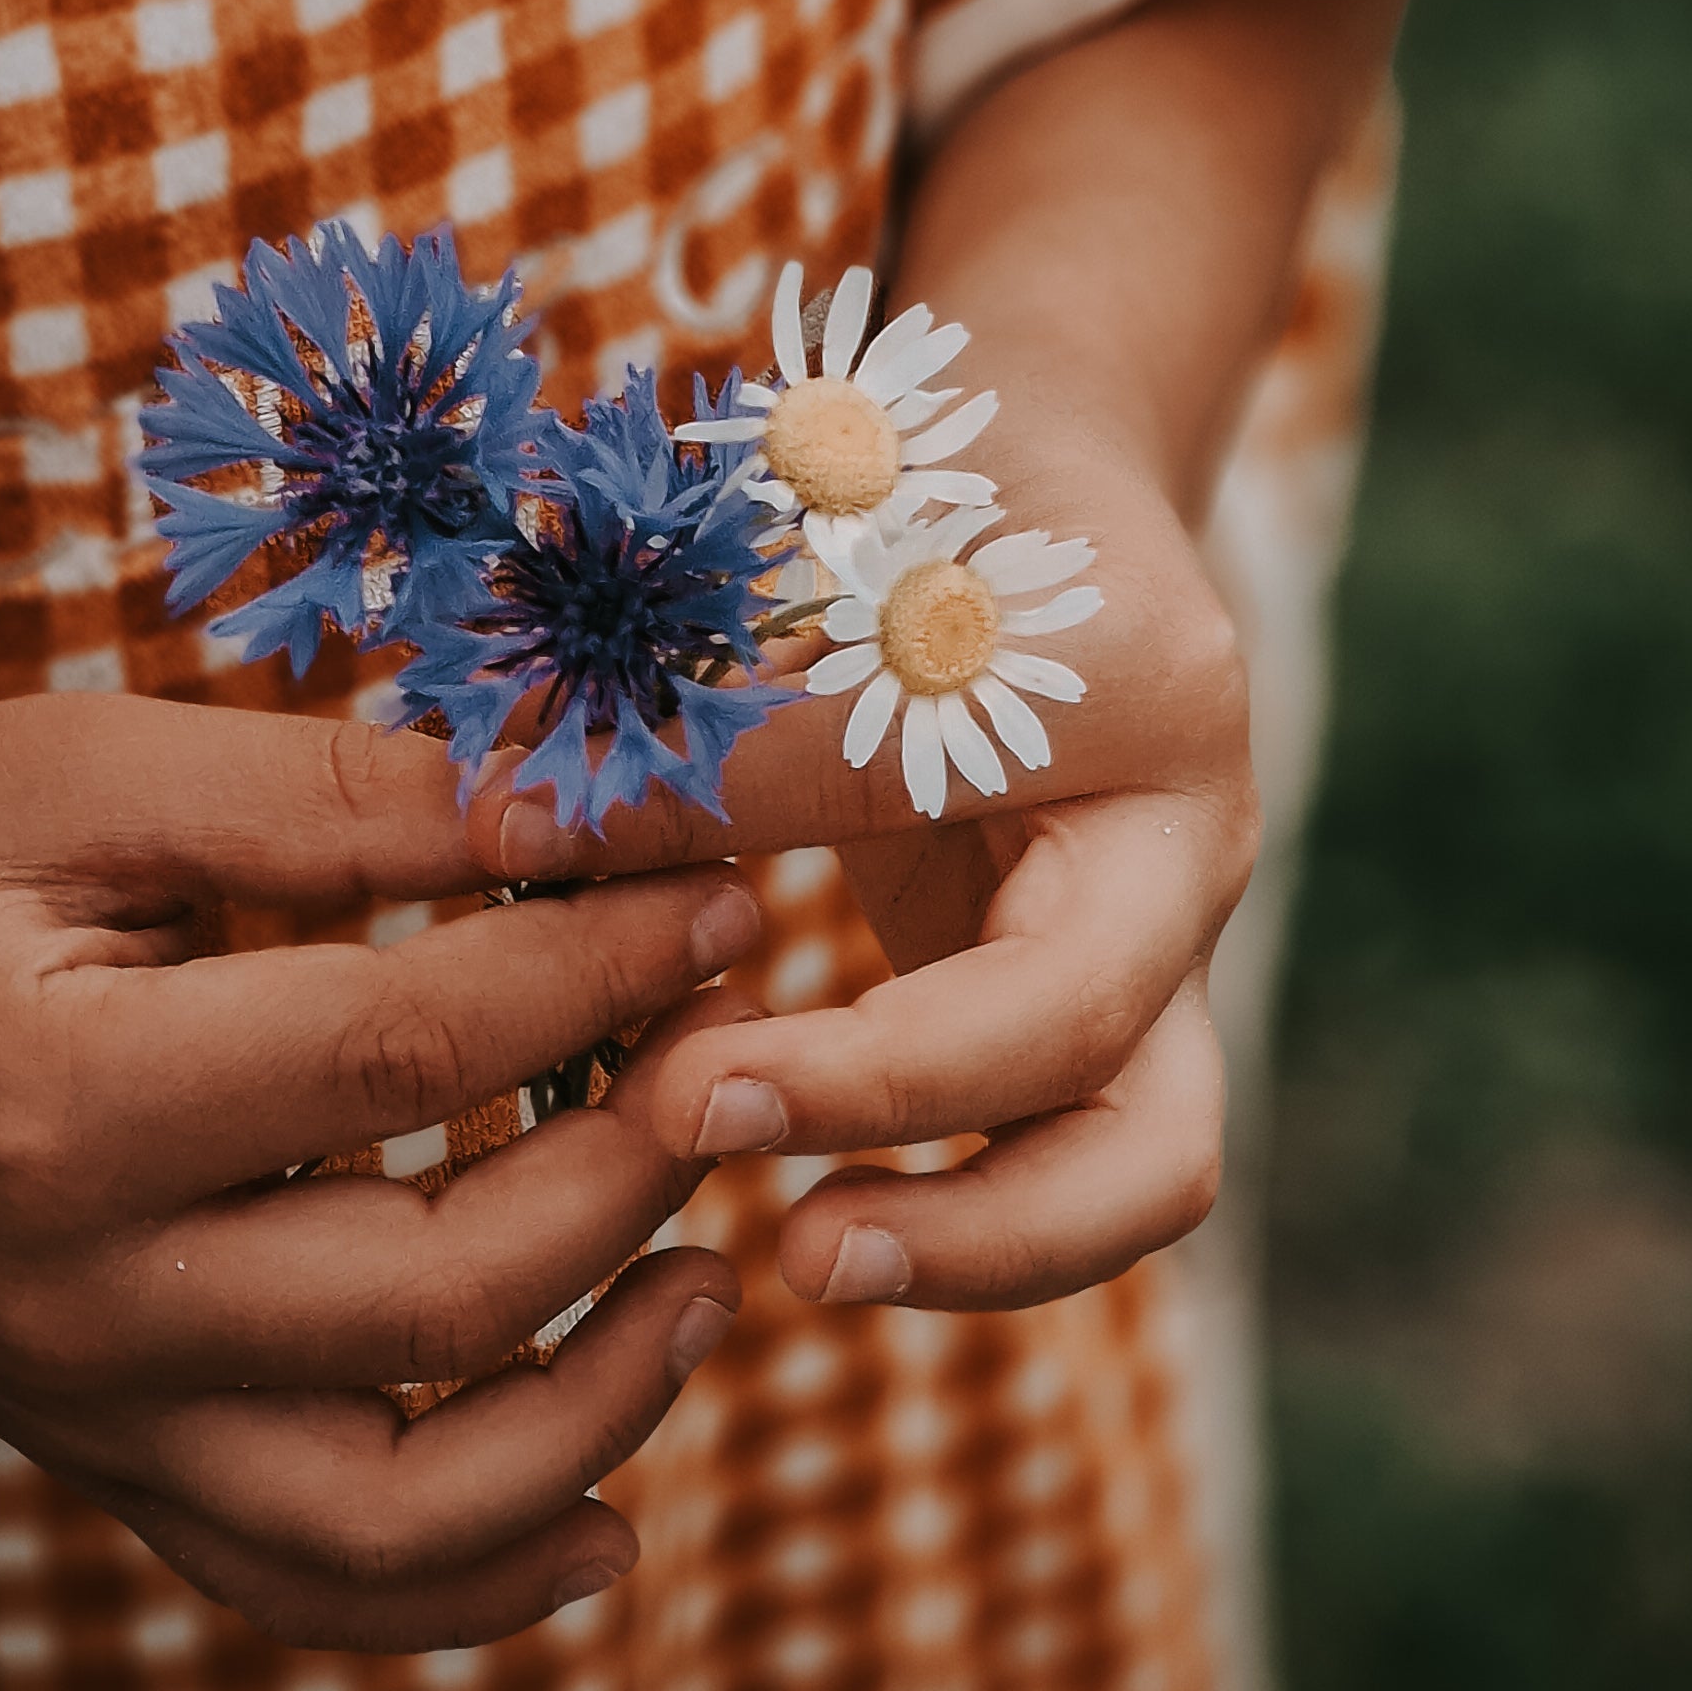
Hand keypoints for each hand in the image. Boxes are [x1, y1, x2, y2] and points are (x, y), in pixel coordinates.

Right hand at [0, 701, 758, 1649]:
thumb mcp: (81, 773)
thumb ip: (331, 799)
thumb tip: (576, 809)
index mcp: (67, 1108)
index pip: (415, 1053)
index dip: (607, 961)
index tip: (729, 885)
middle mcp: (82, 1307)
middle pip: (441, 1293)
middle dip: (640, 1161)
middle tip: (743, 1042)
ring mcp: (93, 1414)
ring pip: (399, 1511)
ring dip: (600, 1410)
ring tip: (715, 1280)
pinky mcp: (106, 1460)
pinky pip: (305, 1586)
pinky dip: (471, 1590)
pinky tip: (608, 1518)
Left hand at [478, 397, 1259, 1314]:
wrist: (1023, 429)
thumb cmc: (909, 470)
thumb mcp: (820, 567)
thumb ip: (694, 719)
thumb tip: (501, 833)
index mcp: (1159, 731)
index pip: (1034, 980)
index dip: (853, 1069)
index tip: (668, 1089)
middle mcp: (1190, 865)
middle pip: (1152, 1139)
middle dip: (975, 1228)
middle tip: (787, 1249)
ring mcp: (1154, 939)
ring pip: (1138, 1172)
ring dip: (972, 1249)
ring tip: (787, 1261)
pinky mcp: (1082, 981)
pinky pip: (1044, 1134)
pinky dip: (925, 1176)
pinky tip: (771, 1158)